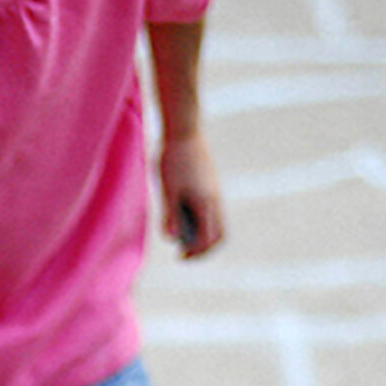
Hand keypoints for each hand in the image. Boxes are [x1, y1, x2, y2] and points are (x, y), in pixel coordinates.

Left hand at [159, 133, 224, 258]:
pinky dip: (202, 220)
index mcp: (205, 203)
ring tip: (181, 235)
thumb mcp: (167, 189)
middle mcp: (215, 199)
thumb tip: (172, 239)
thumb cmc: (172, 158)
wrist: (183, 129)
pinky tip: (184, 216)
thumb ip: (170, 215)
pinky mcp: (211, 183)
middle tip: (184, 252)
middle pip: (219, 235)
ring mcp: (216, 191)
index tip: (179, 256)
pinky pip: (212, 210)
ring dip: (203, 234)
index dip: (195, 253)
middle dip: (203, 248)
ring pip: (216, 222)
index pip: (208, 239)